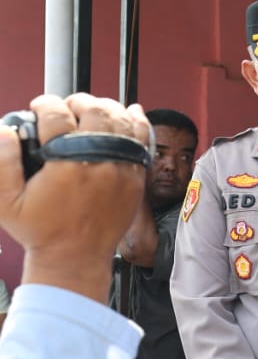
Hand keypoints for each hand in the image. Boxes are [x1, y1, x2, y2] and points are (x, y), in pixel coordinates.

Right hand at [0, 94, 149, 300]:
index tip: (39, 106)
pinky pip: (143, 139)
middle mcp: (99, 162)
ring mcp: (122, 167)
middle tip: (66, 106)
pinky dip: (137, 121)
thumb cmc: (42, 231)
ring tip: (90, 109)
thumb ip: (2, 163)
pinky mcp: (136, 175)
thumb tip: (6, 131)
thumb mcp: (7, 201)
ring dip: (105, 107)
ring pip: (120, 120)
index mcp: (66, 164)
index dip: (45, 105)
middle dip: (77, 101)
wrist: (76, 257)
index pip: (57, 117)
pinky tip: (128, 112)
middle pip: (94, 111)